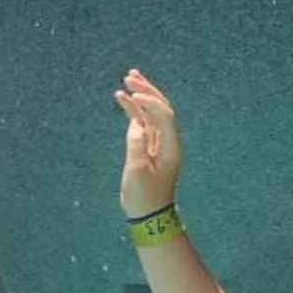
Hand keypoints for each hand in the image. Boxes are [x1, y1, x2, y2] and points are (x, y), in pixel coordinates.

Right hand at [115, 68, 184, 217]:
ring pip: (151, 113)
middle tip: (131, 76)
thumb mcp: (138, 171)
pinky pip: (142, 124)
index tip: (133, 96)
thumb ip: (136, 144)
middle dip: (147, 91)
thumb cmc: (144, 198)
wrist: (149, 217)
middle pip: (160, 109)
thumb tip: (136, 124)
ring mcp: (158, 144)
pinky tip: (122, 98)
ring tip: (128, 79)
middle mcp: (167, 143)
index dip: (150, 103)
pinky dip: (133, 111)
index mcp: (170, 148)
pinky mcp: (148, 148)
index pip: (164, 116)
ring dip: (141, 96)